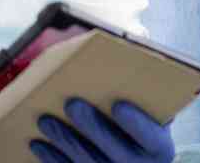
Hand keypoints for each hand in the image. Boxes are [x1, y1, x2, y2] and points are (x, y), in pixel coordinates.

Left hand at [30, 99, 174, 162]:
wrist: (131, 159)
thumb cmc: (137, 126)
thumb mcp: (149, 111)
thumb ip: (144, 91)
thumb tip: (130, 49)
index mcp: (160, 149)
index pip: (152, 138)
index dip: (136, 123)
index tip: (119, 105)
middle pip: (115, 151)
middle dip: (91, 127)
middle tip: (72, 103)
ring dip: (65, 141)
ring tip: (47, 120)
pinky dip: (53, 160)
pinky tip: (39, 144)